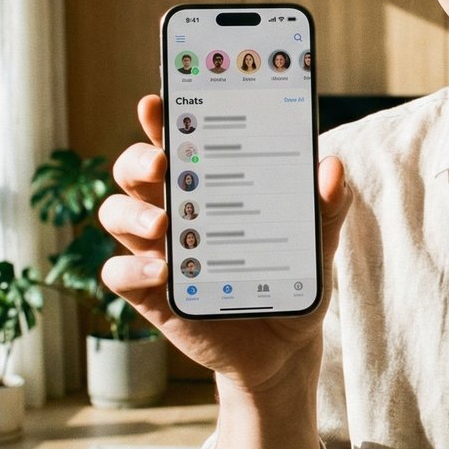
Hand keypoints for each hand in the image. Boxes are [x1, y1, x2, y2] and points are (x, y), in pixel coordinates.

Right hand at [99, 94, 349, 396]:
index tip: (157, 101)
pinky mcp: (150, 294)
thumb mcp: (317, 242)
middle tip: (162, 162)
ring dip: (131, 213)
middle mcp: (172, 209)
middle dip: (137, 158)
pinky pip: (119, 274)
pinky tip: (162, 273)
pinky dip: (133, 270)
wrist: (284, 347)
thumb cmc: (292, 279)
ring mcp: (157, 251)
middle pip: (132, 170)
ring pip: (115, 214)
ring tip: (163, 225)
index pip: (175, 140)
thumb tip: (333, 168)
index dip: (160, 118)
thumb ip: (327, 207)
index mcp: (206, 184)